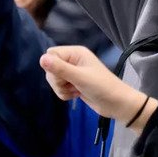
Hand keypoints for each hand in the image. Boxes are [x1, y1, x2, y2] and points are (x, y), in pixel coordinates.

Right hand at [40, 45, 157, 133]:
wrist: (116, 104)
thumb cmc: (101, 87)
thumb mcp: (80, 77)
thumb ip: (60, 68)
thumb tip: (41, 58)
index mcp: (75, 52)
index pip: (51, 54)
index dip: (52, 66)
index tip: (62, 75)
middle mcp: (73, 60)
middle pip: (50, 69)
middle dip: (57, 81)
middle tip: (72, 84)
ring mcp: (73, 73)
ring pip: (53, 80)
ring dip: (62, 89)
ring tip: (76, 90)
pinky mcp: (73, 84)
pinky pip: (59, 88)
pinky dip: (65, 94)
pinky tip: (77, 95)